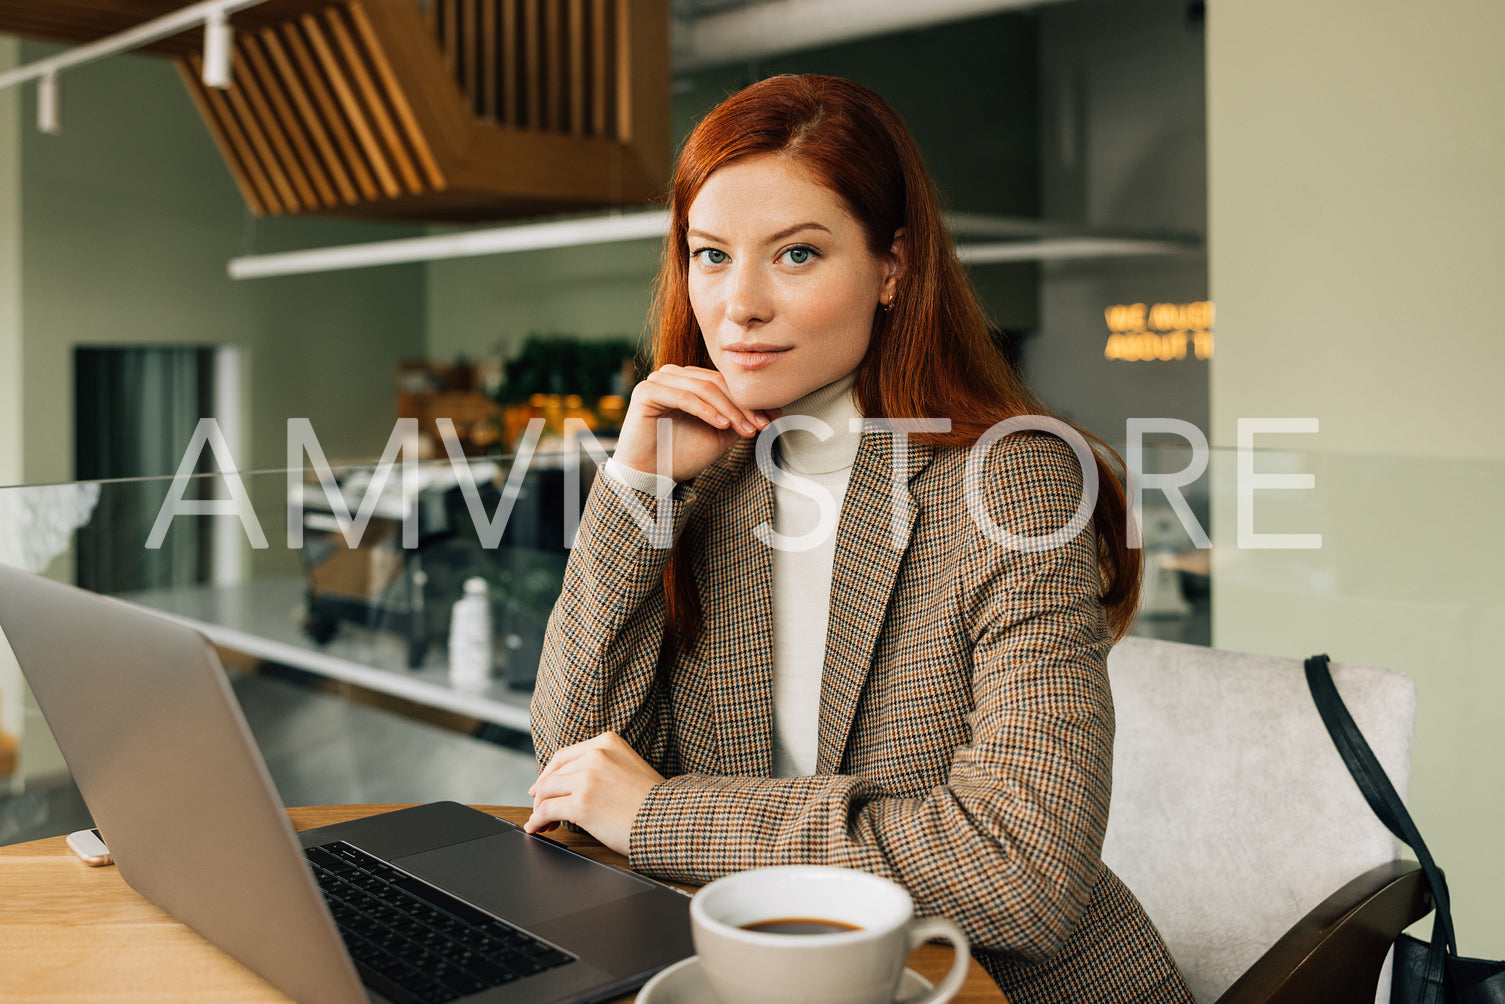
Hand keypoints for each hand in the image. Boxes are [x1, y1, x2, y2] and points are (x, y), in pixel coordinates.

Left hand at [525, 731, 664, 856]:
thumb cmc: (653, 802)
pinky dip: (537, 820)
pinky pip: (547, 810)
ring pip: (546, 791)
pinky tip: (537, 828)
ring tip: (541, 823)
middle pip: (553, 774)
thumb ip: (603, 766)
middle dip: (543, 794)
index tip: (541, 787)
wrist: (668, 820)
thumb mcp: (629, 767)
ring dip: (539, 809)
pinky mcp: (581, 804)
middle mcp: (595, 756)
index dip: (549, 774)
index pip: (565, 756)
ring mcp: (587, 779)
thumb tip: (571, 783)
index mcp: (607, 742)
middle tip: (541, 810)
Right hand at [613, 365, 774, 482]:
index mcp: (689, 380)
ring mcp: (658, 380)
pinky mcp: (647, 391)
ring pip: (703, 387)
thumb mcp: (719, 435)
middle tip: (761, 426)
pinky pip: (684, 396)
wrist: (651, 477)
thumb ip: (740, 418)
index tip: (772, 419)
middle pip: (716, 382)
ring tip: (745, 429)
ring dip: (729, 409)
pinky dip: (706, 410)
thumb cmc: (682, 455)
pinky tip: (722, 425)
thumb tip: (774, 409)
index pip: (725, 382)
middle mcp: (673, 375)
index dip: (749, 400)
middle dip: (743, 406)